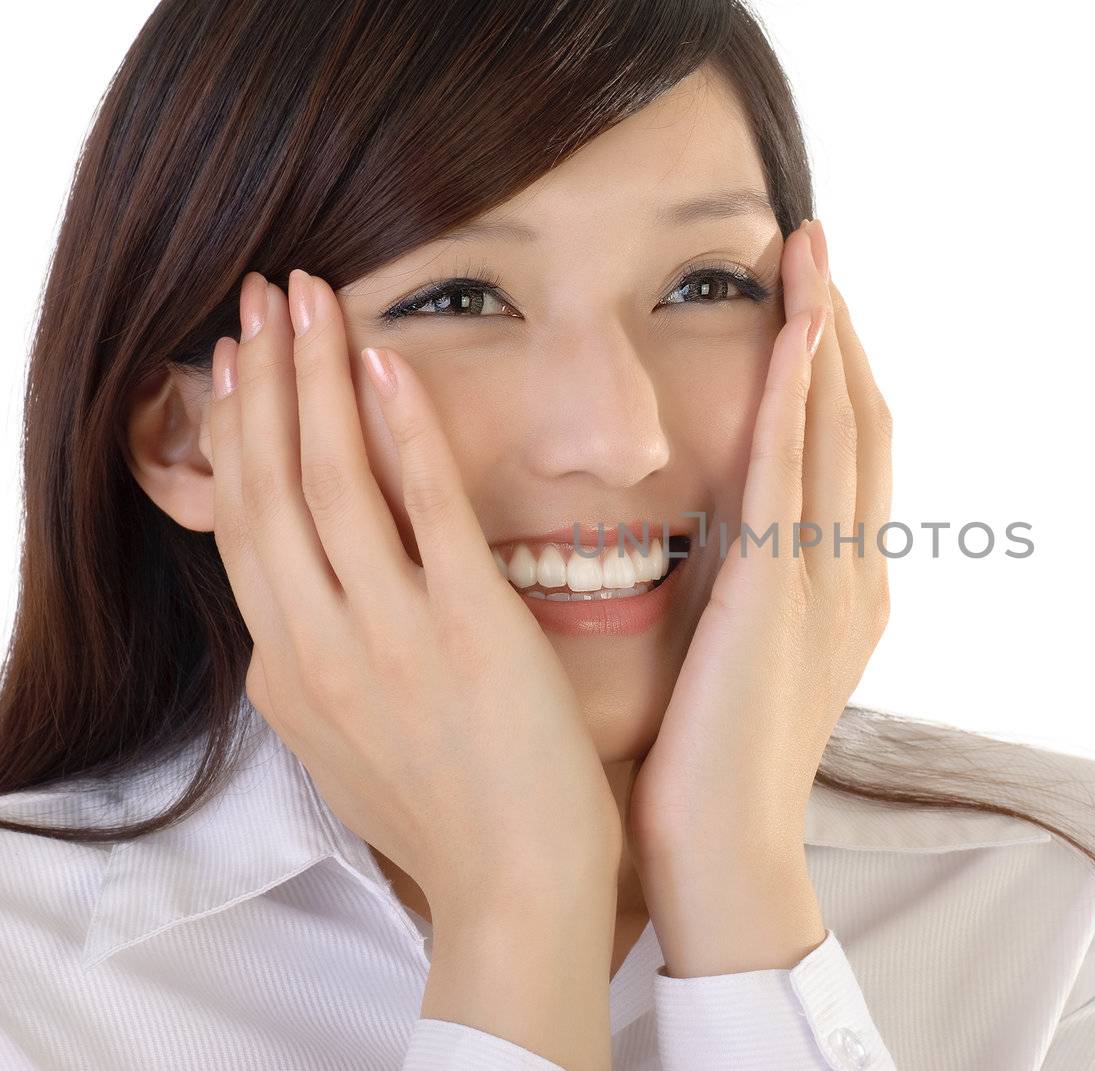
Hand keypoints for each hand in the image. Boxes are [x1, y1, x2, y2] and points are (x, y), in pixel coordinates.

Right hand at [209, 269, 621, 917]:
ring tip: (303, 294)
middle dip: (259, 381)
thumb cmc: (449, 818)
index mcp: (285, 674)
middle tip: (256, 292)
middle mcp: (316, 647)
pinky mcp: (464, 627)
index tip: (233, 368)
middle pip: (267, 488)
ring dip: (313, 377)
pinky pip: (422, 508)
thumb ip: (317, 672)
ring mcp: (385, 635)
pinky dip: (399, 429)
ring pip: (327, 482)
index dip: (234, 438)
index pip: (241, 531)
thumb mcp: (346, 747)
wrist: (516, 887)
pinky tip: (385, 362)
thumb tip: (298, 617)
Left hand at [626, 219, 892, 864]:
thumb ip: (743, 584)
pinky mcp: (781, 590)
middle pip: (862, 422)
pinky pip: (795, 467)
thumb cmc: (714, 763)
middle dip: (843, 330)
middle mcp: (856, 572)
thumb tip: (711, 527)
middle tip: (820, 248)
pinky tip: (795, 326)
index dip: (840, 372)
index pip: (853, 454)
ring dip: (827, 333)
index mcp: (847, 589)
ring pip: (840, 428)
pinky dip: (799, 390)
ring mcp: (829, 579)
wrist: (726, 848)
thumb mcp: (741, 653)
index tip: (813, 304)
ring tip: (811, 253)